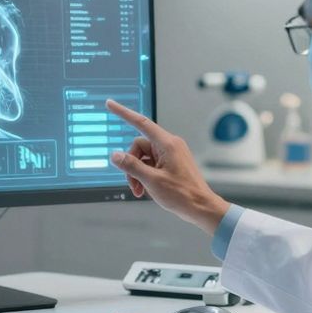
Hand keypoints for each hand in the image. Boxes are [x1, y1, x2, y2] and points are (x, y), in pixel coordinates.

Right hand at [105, 99, 228, 232]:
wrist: (200, 208)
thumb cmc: (183, 194)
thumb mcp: (151, 180)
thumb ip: (131, 166)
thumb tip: (115, 156)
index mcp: (167, 144)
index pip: (141, 123)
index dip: (123, 113)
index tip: (111, 104)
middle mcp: (169, 146)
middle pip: (139, 147)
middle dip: (131, 165)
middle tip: (133, 184)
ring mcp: (170, 155)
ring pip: (143, 157)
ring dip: (137, 173)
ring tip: (140, 190)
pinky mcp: (171, 164)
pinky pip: (151, 164)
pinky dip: (145, 175)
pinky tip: (146, 188)